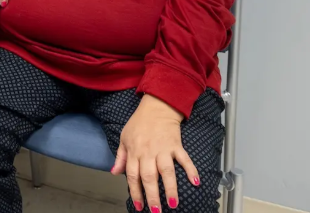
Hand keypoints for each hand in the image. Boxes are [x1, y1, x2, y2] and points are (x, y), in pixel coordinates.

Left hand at [112, 95, 198, 211]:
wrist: (156, 107)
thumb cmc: (139, 122)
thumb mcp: (124, 138)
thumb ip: (120, 157)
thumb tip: (114, 172)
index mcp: (134, 152)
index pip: (133, 175)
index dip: (135, 191)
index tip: (139, 205)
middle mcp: (148, 152)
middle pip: (149, 177)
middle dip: (152, 195)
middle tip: (156, 210)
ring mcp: (163, 149)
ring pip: (166, 171)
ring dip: (170, 188)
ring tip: (172, 203)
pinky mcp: (176, 145)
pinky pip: (184, 159)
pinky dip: (190, 170)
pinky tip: (195, 182)